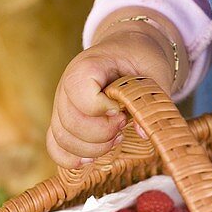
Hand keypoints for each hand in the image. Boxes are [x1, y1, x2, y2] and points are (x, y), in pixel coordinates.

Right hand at [46, 29, 173, 167]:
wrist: (127, 50)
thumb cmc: (140, 58)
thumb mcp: (155, 71)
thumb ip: (152, 99)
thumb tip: (143, 133)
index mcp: (87, 65)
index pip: (80, 92)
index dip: (101, 108)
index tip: (122, 109)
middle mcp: (67, 85)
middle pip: (71, 121)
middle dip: (101, 134)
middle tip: (123, 125)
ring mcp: (62, 104)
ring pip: (62, 137)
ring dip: (91, 149)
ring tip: (115, 140)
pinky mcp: (64, 120)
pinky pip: (55, 145)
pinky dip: (70, 158)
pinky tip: (90, 160)